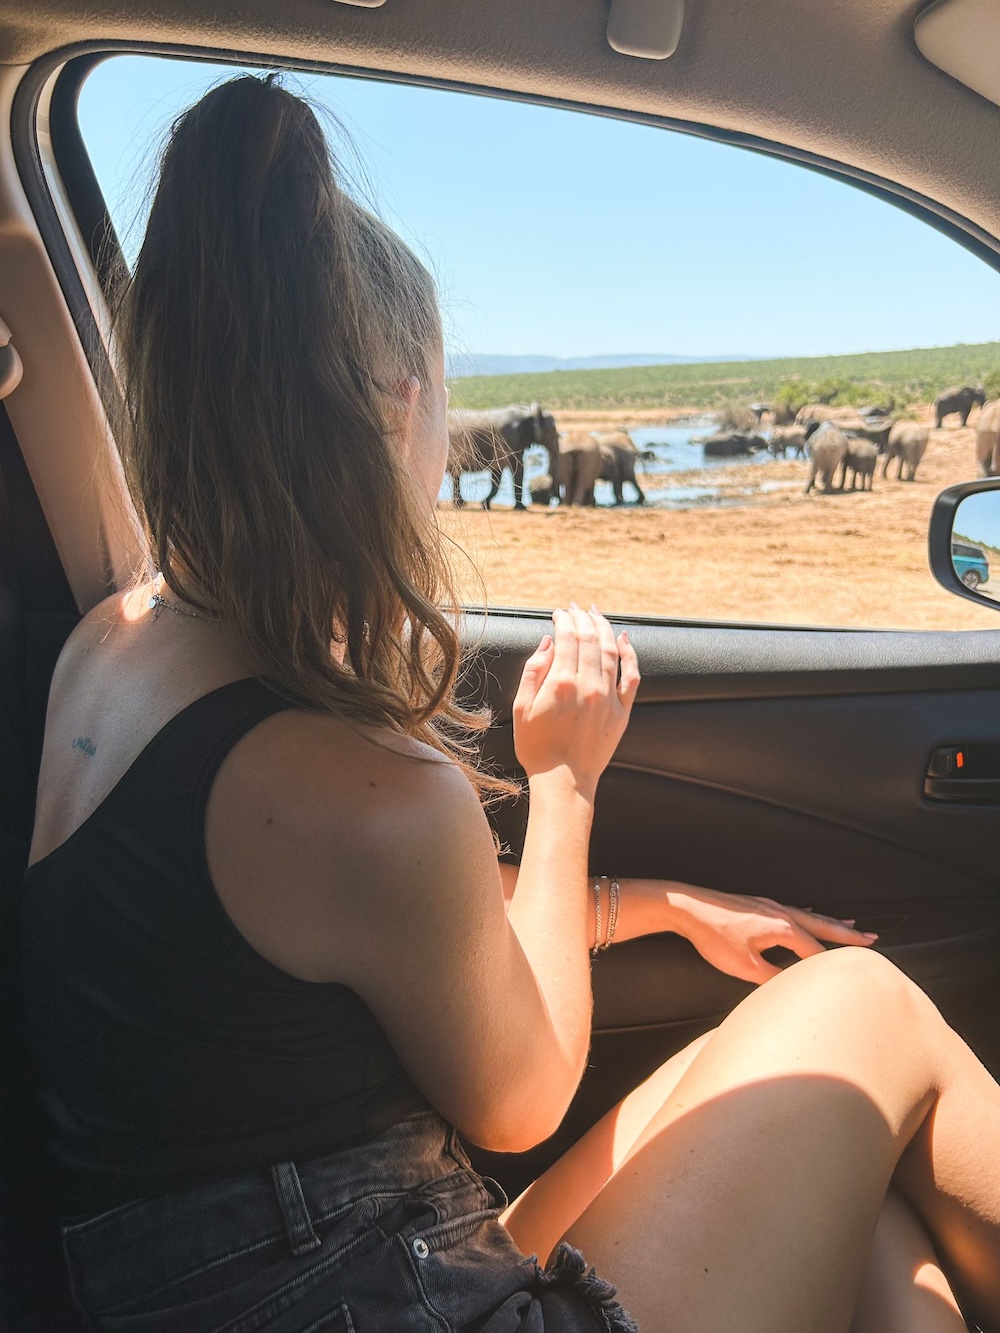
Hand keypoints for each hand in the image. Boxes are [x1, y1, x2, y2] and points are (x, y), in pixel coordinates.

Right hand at [513, 605, 639, 800]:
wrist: (563, 781)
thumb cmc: (537, 747)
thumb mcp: (522, 707)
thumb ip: (534, 671)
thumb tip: (548, 642)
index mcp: (561, 683)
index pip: (567, 637)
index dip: (564, 620)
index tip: (559, 613)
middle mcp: (589, 686)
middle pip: (590, 639)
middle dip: (583, 618)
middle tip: (576, 607)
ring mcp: (609, 698)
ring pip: (611, 651)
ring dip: (604, 628)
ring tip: (596, 614)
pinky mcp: (622, 712)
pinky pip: (632, 676)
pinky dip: (630, 655)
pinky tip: (624, 639)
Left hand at [667, 884, 878, 983]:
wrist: (686, 907)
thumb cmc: (712, 934)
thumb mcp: (744, 966)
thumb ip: (772, 978)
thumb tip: (789, 987)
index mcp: (782, 927)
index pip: (816, 950)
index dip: (832, 964)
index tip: (853, 974)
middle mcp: (781, 912)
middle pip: (822, 925)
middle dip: (846, 934)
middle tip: (871, 938)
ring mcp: (769, 906)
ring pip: (809, 915)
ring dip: (830, 922)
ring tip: (849, 925)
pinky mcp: (756, 904)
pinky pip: (791, 910)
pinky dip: (807, 914)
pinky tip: (806, 914)